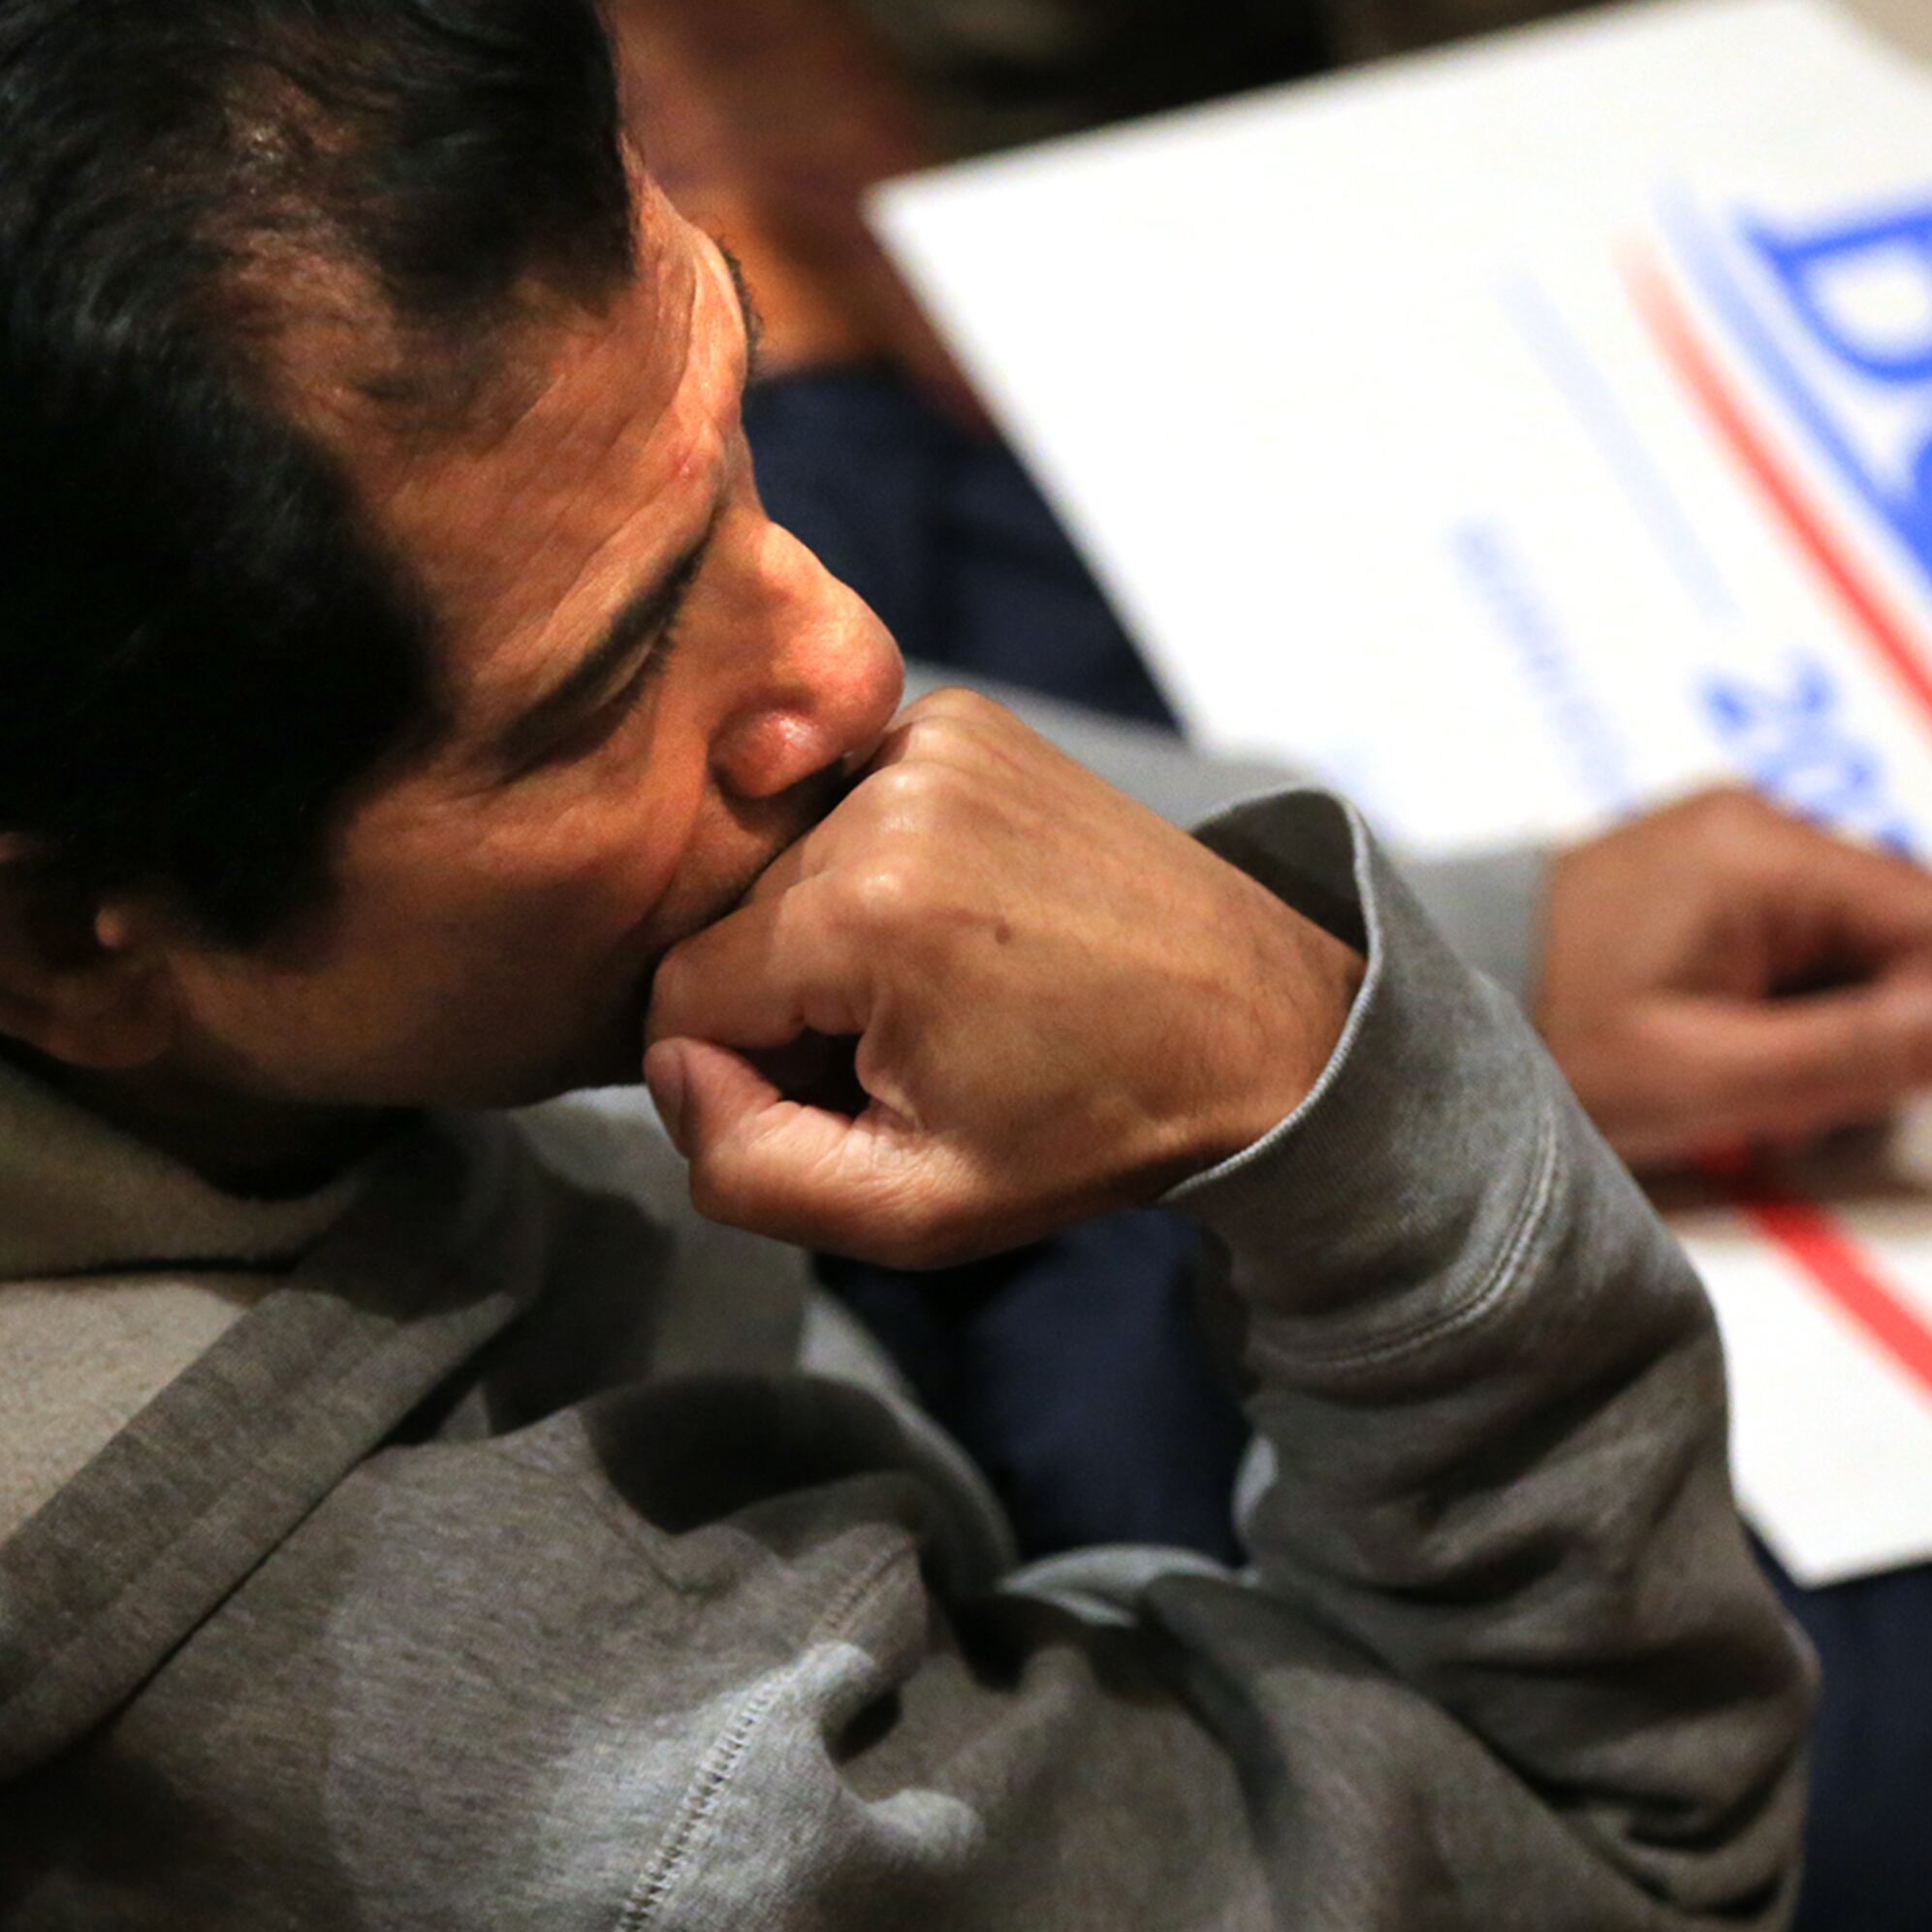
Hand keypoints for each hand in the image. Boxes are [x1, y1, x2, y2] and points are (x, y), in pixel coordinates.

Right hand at [644, 691, 1363, 1263]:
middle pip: (732, 925)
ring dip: (831, 941)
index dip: (741, 1077)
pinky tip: (965, 925)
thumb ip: (745, 1166)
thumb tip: (672, 1065)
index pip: (680, 998)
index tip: (844, 1103)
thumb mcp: (911, 1209)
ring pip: (784, 867)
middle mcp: (884, 792)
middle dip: (787, 1006)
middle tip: (908, 1060)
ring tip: (948, 996)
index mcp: (862, 909)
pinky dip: (876, 872)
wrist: (1259, 1028)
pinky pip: (846, 806)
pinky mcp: (963, 721)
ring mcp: (929, 738)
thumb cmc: (1091, 1128)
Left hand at [1532, 788, 1931, 1172]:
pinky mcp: (1703, 864)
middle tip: (1769, 1089)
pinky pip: (1797, 929)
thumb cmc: (1558, 1043)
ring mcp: (1728, 835)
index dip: (1911, 1013)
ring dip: (1820, 1016)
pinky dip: (1778, 995)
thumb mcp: (1711, 1075)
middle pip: (1899, 923)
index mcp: (1765, 852)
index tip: (1823, 1083)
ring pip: (1852, 933)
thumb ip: (1853, 1057)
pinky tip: (1711, 1036)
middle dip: (1863, 1019)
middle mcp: (1757, 818)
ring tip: (1730, 1066)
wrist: (1425, 1006)